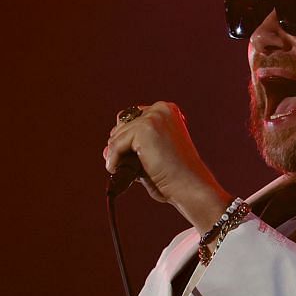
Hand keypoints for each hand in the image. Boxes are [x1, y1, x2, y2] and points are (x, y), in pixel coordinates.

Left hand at [103, 101, 232, 231]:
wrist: (189, 186)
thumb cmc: (174, 176)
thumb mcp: (150, 156)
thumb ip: (131, 149)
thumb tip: (106, 150)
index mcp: (166, 112)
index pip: (132, 118)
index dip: (125, 138)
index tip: (124, 156)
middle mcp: (161, 109)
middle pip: (121, 123)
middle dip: (119, 144)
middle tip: (122, 164)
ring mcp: (153, 117)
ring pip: (117, 135)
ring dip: (115, 154)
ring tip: (124, 170)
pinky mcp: (144, 128)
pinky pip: (115, 145)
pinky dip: (113, 159)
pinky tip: (116, 170)